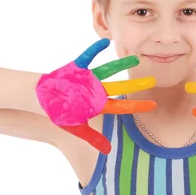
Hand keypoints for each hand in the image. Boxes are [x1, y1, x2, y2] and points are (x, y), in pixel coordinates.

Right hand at [36, 38, 155, 153]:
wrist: (42, 98)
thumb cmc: (60, 112)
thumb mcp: (76, 128)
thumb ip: (93, 138)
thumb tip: (108, 151)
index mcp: (98, 104)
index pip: (122, 106)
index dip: (137, 106)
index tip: (153, 105)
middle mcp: (96, 90)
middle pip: (120, 87)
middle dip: (135, 84)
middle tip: (153, 81)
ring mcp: (88, 78)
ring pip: (108, 70)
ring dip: (121, 65)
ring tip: (136, 59)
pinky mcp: (77, 68)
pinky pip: (87, 57)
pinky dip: (94, 50)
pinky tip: (105, 43)